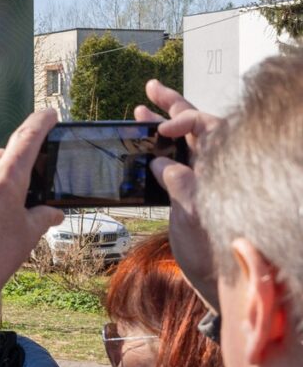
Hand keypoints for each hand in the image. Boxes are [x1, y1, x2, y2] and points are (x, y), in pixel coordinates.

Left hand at [0, 110, 63, 328]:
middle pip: (4, 156)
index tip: (49, 114)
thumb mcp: (28, 235)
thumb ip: (43, 216)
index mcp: (6, 177)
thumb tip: (53, 212)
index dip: (41, 122)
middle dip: (16, 167)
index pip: (27, 137)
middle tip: (26, 189)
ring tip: (2, 211)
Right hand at [134, 79, 223, 309]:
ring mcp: (202, 178)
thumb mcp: (196, 216)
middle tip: (150, 88)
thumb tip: (163, 164)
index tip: (162, 130)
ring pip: (183, 142)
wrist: (216, 278)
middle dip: (171, 105)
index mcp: (225, 165)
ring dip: (161, 124)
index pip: (207, 126)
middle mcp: (216, 167)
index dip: (183, 121)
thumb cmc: (216, 250)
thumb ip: (182, 185)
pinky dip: (158, 150)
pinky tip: (143, 146)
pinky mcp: (188, 192)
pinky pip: (174, 162)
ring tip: (140, 110)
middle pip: (196, 124)